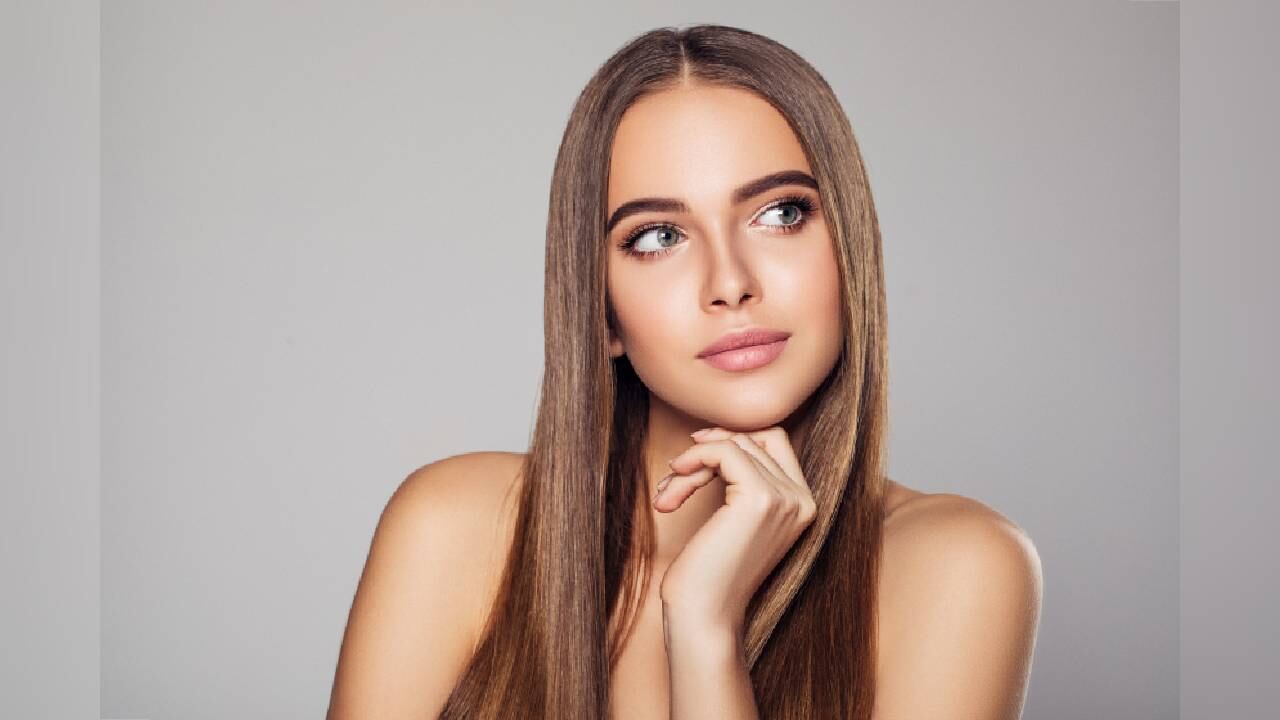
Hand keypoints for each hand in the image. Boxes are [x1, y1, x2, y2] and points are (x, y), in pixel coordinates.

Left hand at [653, 426, 815, 631]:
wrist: (704, 616)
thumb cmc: (709, 574)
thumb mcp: (732, 520)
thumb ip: (739, 481)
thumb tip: (713, 435)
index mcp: (803, 504)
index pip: (774, 441)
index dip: (733, 438)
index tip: (695, 450)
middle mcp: (802, 499)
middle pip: (755, 438)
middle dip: (708, 449)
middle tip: (675, 473)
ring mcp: (785, 498)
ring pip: (734, 444)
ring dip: (691, 463)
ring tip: (667, 494)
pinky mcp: (761, 499)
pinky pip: (724, 451)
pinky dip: (693, 459)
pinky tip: (672, 485)